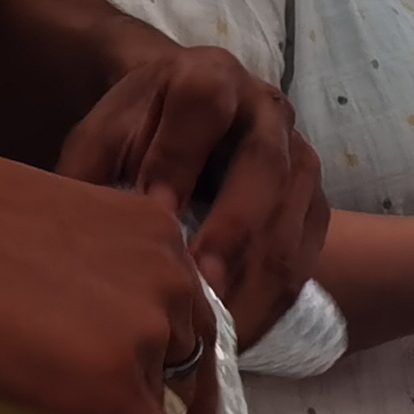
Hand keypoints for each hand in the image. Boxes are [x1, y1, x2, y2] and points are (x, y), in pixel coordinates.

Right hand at [0, 145, 213, 413]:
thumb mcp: (44, 212)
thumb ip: (85, 250)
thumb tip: (77, 292)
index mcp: (151, 226)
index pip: (187, 303)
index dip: (179, 351)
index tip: (169, 386)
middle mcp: (166, 275)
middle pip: (184, 355)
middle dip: (164, 392)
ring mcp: (144, 330)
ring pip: (164, 405)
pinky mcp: (114, 382)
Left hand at [55, 44, 327, 345]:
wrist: (184, 124)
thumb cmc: (138, 135)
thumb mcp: (104, 138)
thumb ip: (96, 173)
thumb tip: (106, 237)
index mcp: (210, 77)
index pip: (204, 109)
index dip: (179, 161)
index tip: (154, 214)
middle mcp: (268, 112)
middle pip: (265, 170)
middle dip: (232, 236)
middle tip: (199, 290)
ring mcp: (302, 161)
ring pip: (290, 225)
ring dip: (255, 285)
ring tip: (215, 332)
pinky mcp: (316, 208)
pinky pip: (303, 264)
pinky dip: (269, 305)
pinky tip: (233, 336)